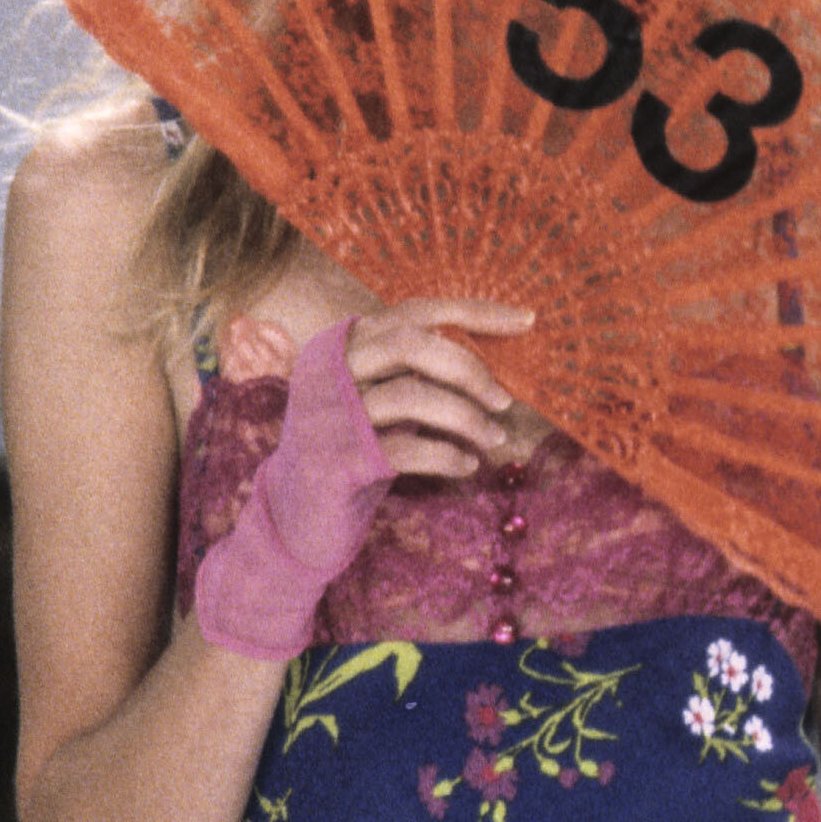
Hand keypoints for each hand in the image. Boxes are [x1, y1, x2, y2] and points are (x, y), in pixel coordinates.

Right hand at [338, 298, 533, 479]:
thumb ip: (412, 371)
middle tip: (504, 398)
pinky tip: (468, 464)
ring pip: (411, 397)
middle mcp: (330, 368)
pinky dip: (447, 456)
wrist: (296, 509)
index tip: (524, 320)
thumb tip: (491, 359)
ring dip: (466, 418)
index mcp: (342, 342)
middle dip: (468, 369)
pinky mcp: (337, 459)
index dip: (472, 312)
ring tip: (494, 438)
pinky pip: (405, 449)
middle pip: (411, 344)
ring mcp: (329, 413)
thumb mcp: (375, 397)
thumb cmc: (351, 446)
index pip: (414, 311)